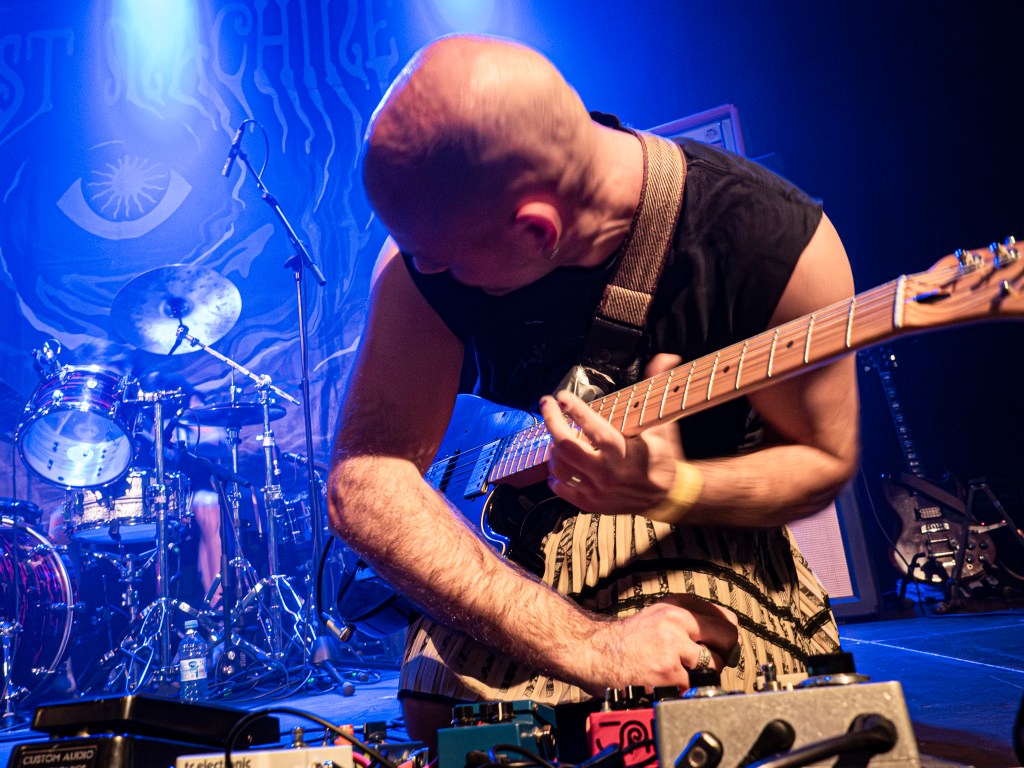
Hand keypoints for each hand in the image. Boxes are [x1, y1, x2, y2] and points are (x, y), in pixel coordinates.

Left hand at [540, 354, 684, 514]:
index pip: (594, 428)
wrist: (668, 496)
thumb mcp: (663, 423)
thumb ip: (658, 388)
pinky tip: (557, 462)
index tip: (562, 396)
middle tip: (546, 403)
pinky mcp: (591, 504)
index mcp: (625, 452)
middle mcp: (608, 473)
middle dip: (551, 421)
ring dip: (552, 447)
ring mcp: (597, 490)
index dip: (575, 410)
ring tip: (556, 433)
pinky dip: (554, 474)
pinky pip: (561, 489)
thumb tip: (666, 357)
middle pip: (566, 447)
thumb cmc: (663, 455)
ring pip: (559, 467)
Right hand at [577, 594, 739, 693]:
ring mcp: (673, 645)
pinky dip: (681, 689)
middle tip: (709, 663)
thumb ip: (689, 622)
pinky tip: (662, 682)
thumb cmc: (626, 640)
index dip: (727, 636)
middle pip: (727, 637)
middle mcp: (677, 620)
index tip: (723, 646)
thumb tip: (729, 638)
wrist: (594, 652)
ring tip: (676, 672)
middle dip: (724, 654)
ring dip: (700, 674)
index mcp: (676, 605)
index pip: (724, 617)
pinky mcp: (668, 671)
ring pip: (713, 664)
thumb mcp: (658, 617)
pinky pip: (693, 685)